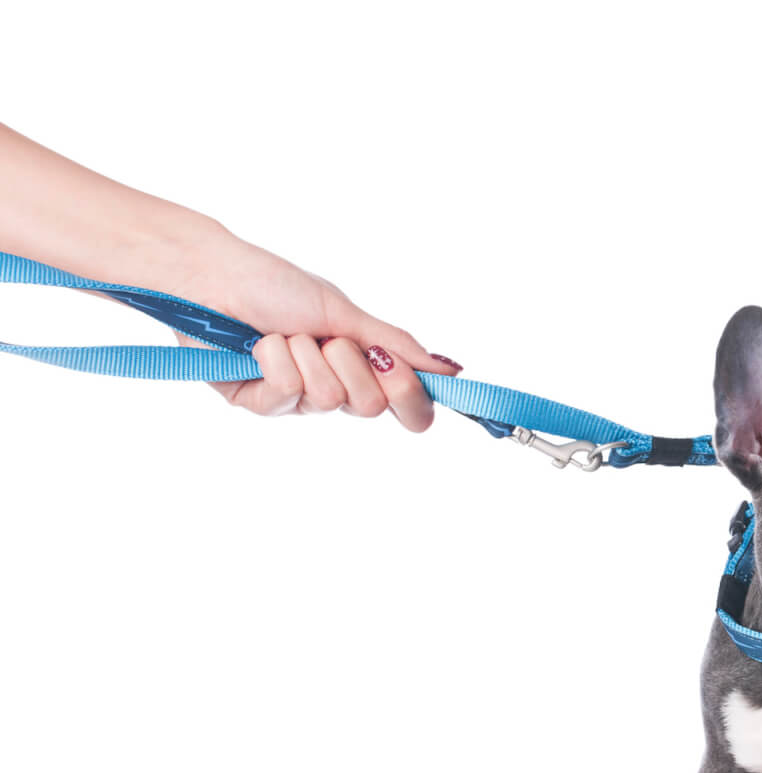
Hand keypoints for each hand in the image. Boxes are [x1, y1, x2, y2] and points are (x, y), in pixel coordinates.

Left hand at [170, 228, 461, 430]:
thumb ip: (399, 346)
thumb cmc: (275, 284)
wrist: (213, 276)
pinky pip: (288, 394)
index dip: (409, 397)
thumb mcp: (347, 314)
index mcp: (360, 369)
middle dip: (352, 363)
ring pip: (329, 399)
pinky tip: (258, 344)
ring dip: (309, 353)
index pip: (407, 410)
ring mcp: (295, 402)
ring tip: (284, 333)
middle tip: (329, 339)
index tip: (395, 367)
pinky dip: (277, 358)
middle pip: (371, 407)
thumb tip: (452, 372)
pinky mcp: (257, 405)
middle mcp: (332, 390)